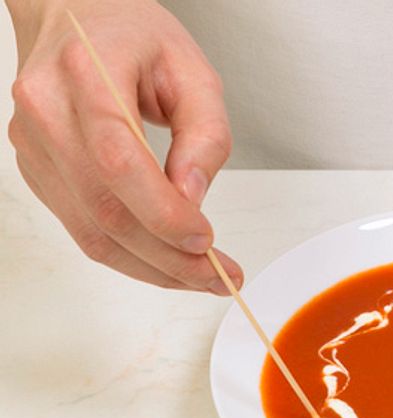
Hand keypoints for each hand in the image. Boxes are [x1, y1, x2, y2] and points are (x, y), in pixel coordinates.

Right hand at [6, 0, 242, 293]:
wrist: (74, 17)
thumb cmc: (134, 37)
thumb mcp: (194, 72)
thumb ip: (205, 135)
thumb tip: (192, 198)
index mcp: (87, 74)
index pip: (118, 161)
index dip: (163, 213)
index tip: (206, 240)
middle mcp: (47, 111)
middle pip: (105, 208)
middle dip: (168, 256)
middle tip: (218, 277)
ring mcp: (34, 145)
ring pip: (91, 232)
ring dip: (152, 268)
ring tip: (201, 277)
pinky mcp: (37, 170)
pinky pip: (82, 229)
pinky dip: (129, 256)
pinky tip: (166, 261)